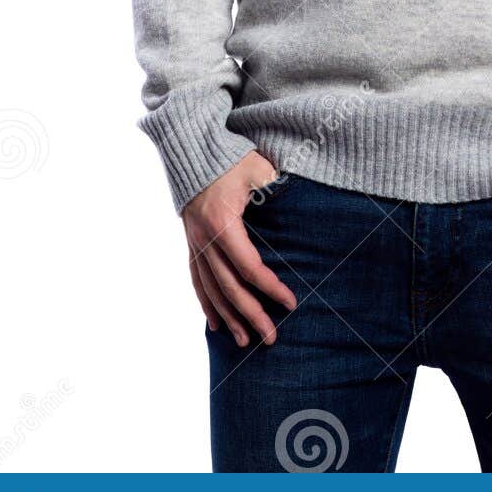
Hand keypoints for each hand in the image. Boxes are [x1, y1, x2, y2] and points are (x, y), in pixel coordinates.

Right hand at [181, 153, 297, 347]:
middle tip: (271, 338)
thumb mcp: (257, 168)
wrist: (191, 150)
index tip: (291, 302)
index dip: (271, 288)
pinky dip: (206, 304)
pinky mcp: (191, 243)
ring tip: (244, 342)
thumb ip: (276, 187)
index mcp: (223, 224)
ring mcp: (195, 243)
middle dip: (251, 315)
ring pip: (211, 289)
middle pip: (229, 287)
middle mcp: (205, 239)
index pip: (250, 267)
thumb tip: (300, 204)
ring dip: (229, 317)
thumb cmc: (230, 158)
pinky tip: (215, 324)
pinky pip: (197, 279)